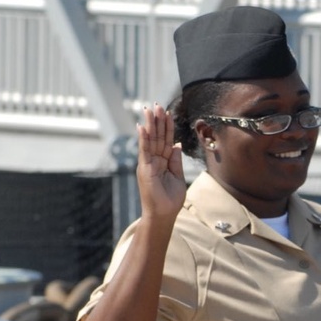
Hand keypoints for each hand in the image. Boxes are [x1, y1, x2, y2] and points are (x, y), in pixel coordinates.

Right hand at [137, 103, 185, 219]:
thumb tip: (177, 144)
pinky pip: (144, 151)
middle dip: (158, 121)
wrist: (163, 215)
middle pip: (157, 137)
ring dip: (150, 124)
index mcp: (163, 162)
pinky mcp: (144, 169)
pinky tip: (142, 127)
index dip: (167, 127)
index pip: (165, 140)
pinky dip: (143, 139)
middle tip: (157, 105)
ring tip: (150, 109)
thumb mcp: (177, 177)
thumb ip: (176, 161)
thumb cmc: (170, 199)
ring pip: (150, 140)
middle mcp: (154, 160)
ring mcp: (148, 164)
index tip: (167, 113)